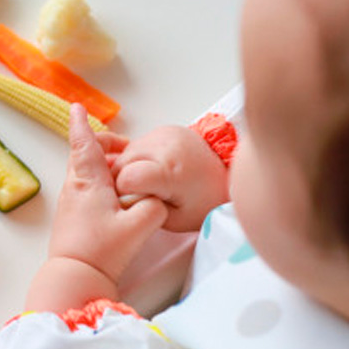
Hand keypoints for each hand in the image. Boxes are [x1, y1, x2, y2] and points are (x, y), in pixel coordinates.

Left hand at [48, 105, 166, 281]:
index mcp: (88, 181)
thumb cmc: (101, 251)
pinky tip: (113, 195)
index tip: (76, 108)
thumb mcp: (140, 226)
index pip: (83, 144)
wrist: (74, 276)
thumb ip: (155, 206)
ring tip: (120, 169)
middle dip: (97, 144)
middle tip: (118, 144)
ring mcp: (70, 203)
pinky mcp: (72, 218)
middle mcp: (74, 188)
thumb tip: (156, 198)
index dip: (81, 124)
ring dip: (98, 166)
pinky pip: (84, 190)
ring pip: (83, 174)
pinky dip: (97, 183)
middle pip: (82, 156)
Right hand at [111, 126, 228, 230]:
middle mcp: (166, 147)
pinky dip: (138, 158)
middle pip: (121, 163)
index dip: (124, 192)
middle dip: (123, 180)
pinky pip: (137, 144)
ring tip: (148, 181)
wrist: (226, 176)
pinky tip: (152, 168)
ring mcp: (165, 134)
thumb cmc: (204, 201)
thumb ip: (144, 209)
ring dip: (129, 168)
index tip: (135, 200)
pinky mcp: (165, 129)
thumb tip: (121, 198)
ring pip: (126, 152)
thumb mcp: (173, 219)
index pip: (126, 178)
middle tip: (140, 193)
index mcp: (171, 171)